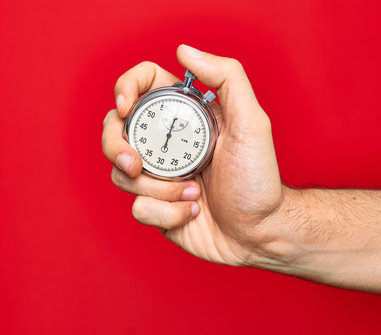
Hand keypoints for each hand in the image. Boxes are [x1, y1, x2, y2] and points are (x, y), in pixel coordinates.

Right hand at [102, 45, 283, 265]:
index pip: (142, 86)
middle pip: (115, 130)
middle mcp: (168, 144)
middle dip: (118, 148)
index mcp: (185, 118)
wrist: (259, 232)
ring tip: (193, 193)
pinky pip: (139, 208)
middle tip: (137, 164)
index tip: (126, 108)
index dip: (125, 88)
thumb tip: (184, 51)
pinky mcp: (156, 207)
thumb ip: (226, 78)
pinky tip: (193, 212)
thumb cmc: (258, 178)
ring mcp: (159, 176)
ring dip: (158, 189)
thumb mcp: (251, 122)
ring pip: (122, 174)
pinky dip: (168, 213)